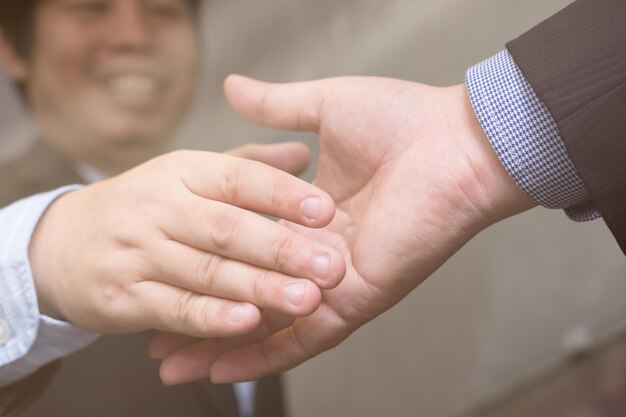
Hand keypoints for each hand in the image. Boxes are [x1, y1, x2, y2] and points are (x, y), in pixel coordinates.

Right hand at [29, 145, 345, 336]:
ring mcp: (139, 253)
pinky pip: (175, 309)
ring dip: (258, 289)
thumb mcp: (188, 173)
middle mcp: (159, 208)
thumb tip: (303, 154)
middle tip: (330, 266)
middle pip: (226, 229)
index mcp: (181, 171)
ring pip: (207, 273)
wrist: (61, 242)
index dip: (281, 193)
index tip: (326, 208)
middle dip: (281, 249)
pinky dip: (211, 319)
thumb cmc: (144, 204)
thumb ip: (247, 165)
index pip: (237, 177)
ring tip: (306, 300)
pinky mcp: (124, 297)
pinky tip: (248, 324)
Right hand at [152, 76, 535, 383]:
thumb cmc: (402, 121)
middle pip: (251, 294)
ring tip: (171, 366)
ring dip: (220, 346)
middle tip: (157, 340)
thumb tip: (234, 88)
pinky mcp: (356, 299)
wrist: (456, 142)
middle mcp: (319, 256)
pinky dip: (263, 355)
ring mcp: (336, 282)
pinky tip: (219, 367)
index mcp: (311, 215)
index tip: (164, 273)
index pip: (247, 249)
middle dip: (203, 317)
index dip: (207, 264)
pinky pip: (305, 337)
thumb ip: (277, 109)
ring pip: (270, 325)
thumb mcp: (324, 108)